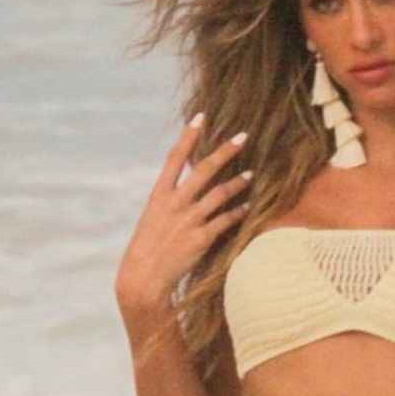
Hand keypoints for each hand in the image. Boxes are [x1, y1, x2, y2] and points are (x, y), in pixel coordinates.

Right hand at [116, 119, 249, 316]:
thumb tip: (188, 185)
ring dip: (238, 182)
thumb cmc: (147, 248)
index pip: (175, 158)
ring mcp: (189, 220)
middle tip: (243, 136)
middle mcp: (175, 204)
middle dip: (225, 150)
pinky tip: (249, 206)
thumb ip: (170, 200)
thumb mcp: (153, 218)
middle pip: (204, 169)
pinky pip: (226, 220)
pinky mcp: (201, 239)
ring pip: (220, 193)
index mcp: (159, 195)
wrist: (143, 278)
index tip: (201, 117)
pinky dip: (239, 212)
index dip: (188, 136)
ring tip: (251, 175)